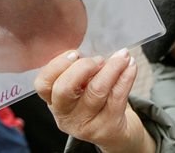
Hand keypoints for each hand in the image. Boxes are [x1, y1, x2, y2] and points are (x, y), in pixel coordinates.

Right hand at [34, 49, 154, 152]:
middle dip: (83, 67)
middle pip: (65, 89)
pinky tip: (131, 65)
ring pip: (96, 91)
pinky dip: (126, 77)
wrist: (113, 131)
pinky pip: (117, 97)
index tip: (74, 53)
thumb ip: (77, 69)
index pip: (43, 84)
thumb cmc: (92, 100)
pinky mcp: (107, 128)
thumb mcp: (78, 88)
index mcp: (53, 100)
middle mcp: (65, 115)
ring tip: (122, 56)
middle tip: (98, 59)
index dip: (57, 65)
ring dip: (112, 67)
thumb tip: (91, 43)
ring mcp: (86, 124)